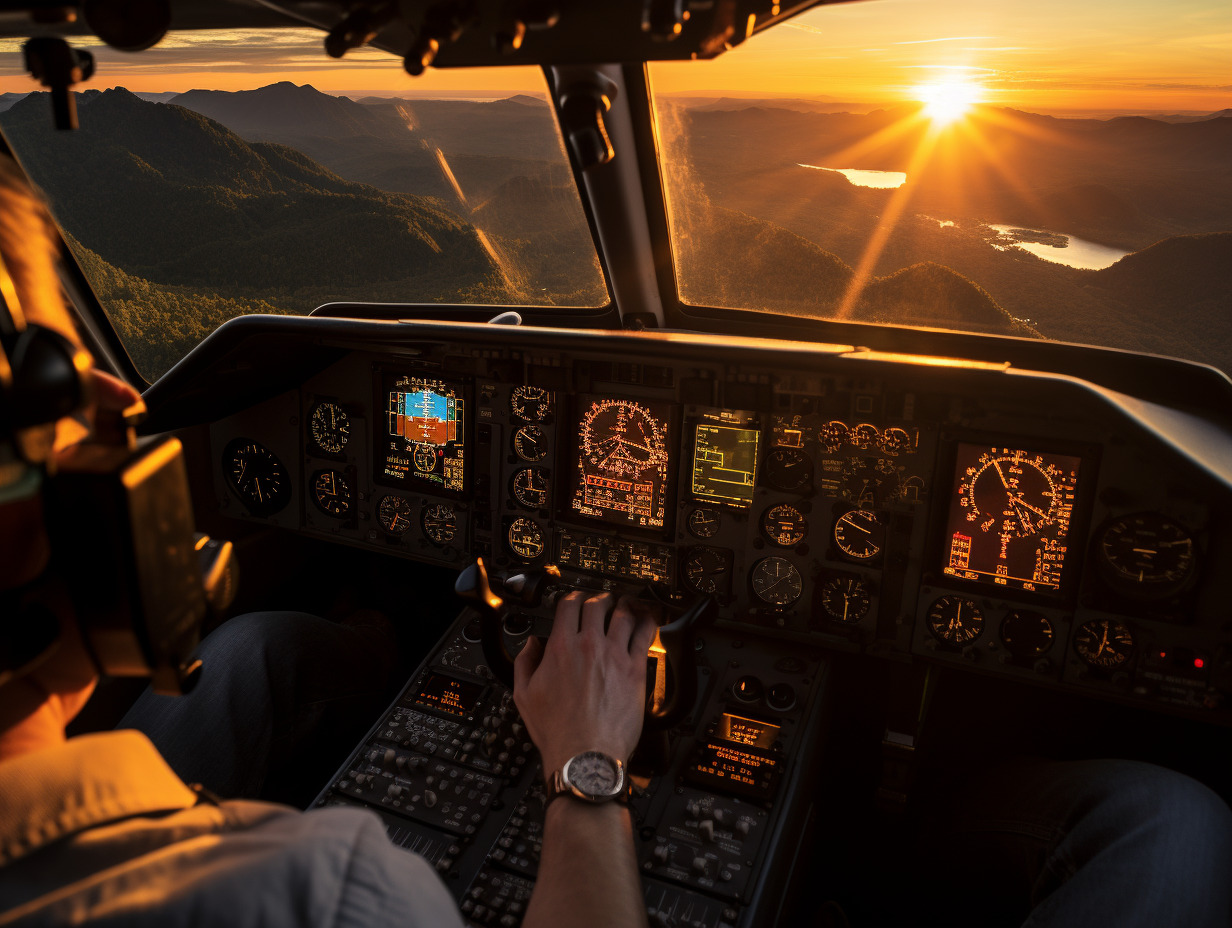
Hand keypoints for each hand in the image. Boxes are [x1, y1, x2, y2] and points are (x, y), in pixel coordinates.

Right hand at [513, 592, 658, 778]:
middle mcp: (589, 646)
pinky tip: (648, 619)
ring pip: (623, 614)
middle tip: (602, 601)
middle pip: (597, 604)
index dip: (573, 597)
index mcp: (561, 648)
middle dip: (599, 598)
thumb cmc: (557, 731)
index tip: (576, 599)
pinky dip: (647, 622)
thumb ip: (525, 663)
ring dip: (624, 605)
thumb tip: (531, 646)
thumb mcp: (524, 696)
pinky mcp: (635, 669)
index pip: (569, 606)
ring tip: (626, 605)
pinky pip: (645, 635)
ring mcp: (614, 655)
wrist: (585, 753)